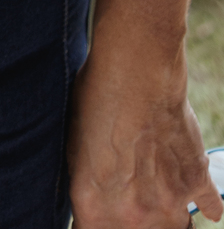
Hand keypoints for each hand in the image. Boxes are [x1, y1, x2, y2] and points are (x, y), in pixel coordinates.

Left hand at [68, 44, 221, 226]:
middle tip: (130, 194)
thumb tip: (92, 202)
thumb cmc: (95, 99)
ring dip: (165, 217)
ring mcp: (169, 203)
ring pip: (174, 228)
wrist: (135, 70)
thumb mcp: (72, 145)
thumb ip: (87, 185)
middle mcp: (133, 215)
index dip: (96, 222)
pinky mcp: (196, 182)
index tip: (101, 212)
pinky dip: (208, 204)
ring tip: (156, 194)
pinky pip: (211, 206)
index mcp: (94, 208)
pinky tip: (204, 201)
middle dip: (131, 221)